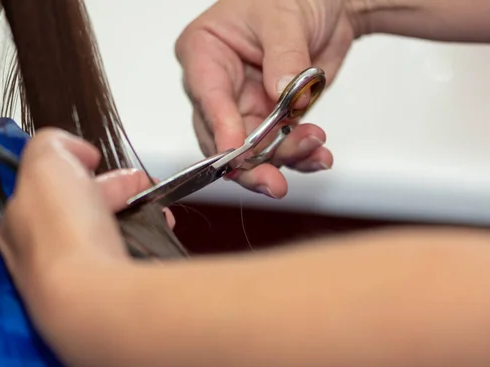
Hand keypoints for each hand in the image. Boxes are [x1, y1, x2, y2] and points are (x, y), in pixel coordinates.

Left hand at [0, 128, 173, 282]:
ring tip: (161, 216)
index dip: (79, 168)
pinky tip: (156, 241)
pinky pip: (125, 264)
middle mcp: (40, 257)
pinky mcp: (101, 302)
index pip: (49, 187)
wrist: (91, 298)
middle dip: (118, 193)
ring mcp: (71, 283)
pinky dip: (143, 247)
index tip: (101, 162)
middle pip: (83, 212)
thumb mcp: (46, 160)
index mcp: (17, 223)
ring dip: (136, 218)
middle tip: (146, 189)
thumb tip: (77, 153)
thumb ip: (53, 143)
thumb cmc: (63, 230)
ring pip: (108, 238)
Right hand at [175, 0, 358, 197]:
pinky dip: (299, 155)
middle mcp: (218, 85)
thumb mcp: (284, 17)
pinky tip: (318, 154)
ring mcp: (244, 105)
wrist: (329, 5)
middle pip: (221, 136)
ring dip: (283, 157)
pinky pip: (279, 147)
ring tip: (314, 148)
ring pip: (251, 150)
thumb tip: (281, 94)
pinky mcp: (269, 119)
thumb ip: (283, 57)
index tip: (237, 151)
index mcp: (204, 52)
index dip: (221, 127)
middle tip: (273, 182)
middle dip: (249, 162)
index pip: (206, 96)